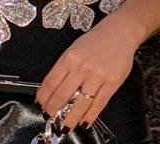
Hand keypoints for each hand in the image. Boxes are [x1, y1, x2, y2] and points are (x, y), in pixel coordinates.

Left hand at [35, 16, 136, 132]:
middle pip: (62, 95)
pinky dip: (90, 116)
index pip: (51, 82)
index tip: (40, 105)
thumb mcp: (74, 48)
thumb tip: (53, 88)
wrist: (119, 32)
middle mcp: (82, 67)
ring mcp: (97, 76)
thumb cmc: (95, 40)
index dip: (43, 97)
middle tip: (50, 117)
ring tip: (65, 126)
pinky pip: (98, 104)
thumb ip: (64, 67)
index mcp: (70, 57)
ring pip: (80, 104)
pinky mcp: (112, 83)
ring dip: (71, 118)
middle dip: (53, 110)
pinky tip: (84, 122)